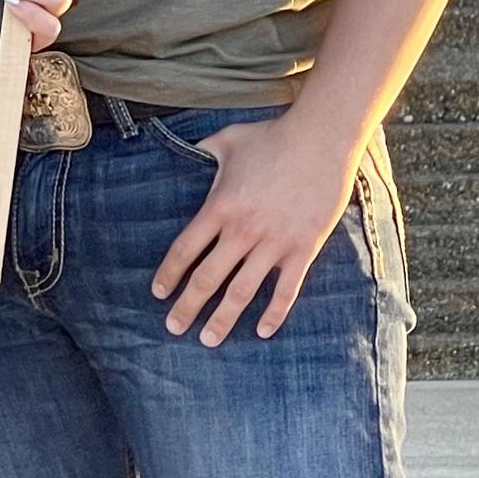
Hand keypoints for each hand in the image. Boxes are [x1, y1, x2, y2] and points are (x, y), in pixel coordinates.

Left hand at [152, 112, 361, 345]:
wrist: (320, 140)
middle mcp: (243, 230)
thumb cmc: (272, 137)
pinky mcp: (302, 249)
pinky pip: (286, 290)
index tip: (158, 293)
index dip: (169, 274)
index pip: (185, 249)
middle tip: (174, 329)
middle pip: (208, 278)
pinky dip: (274, 313)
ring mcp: (274, 242)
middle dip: (188, 307)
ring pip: (242, 291)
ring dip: (224, 319)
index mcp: (220, 206)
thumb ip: (204, 150)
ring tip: (209, 340)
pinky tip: (262, 331)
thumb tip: (187, 150)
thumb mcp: (228, 140)